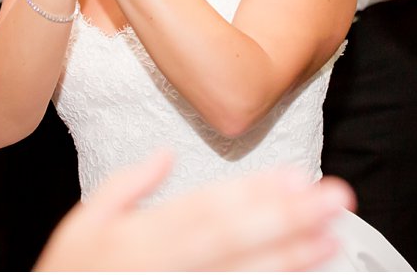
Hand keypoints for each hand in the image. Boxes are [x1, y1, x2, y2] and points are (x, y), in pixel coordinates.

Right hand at [35, 151, 354, 271]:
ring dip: (288, 259)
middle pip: (233, 239)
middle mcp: (162, 267)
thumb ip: (125, 188)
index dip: (255, 192)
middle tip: (335, 201)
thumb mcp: (81, 227)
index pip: (207, 208)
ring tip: (330, 241)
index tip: (298, 178)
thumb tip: (166, 154)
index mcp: (138, 238)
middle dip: (287, 217)